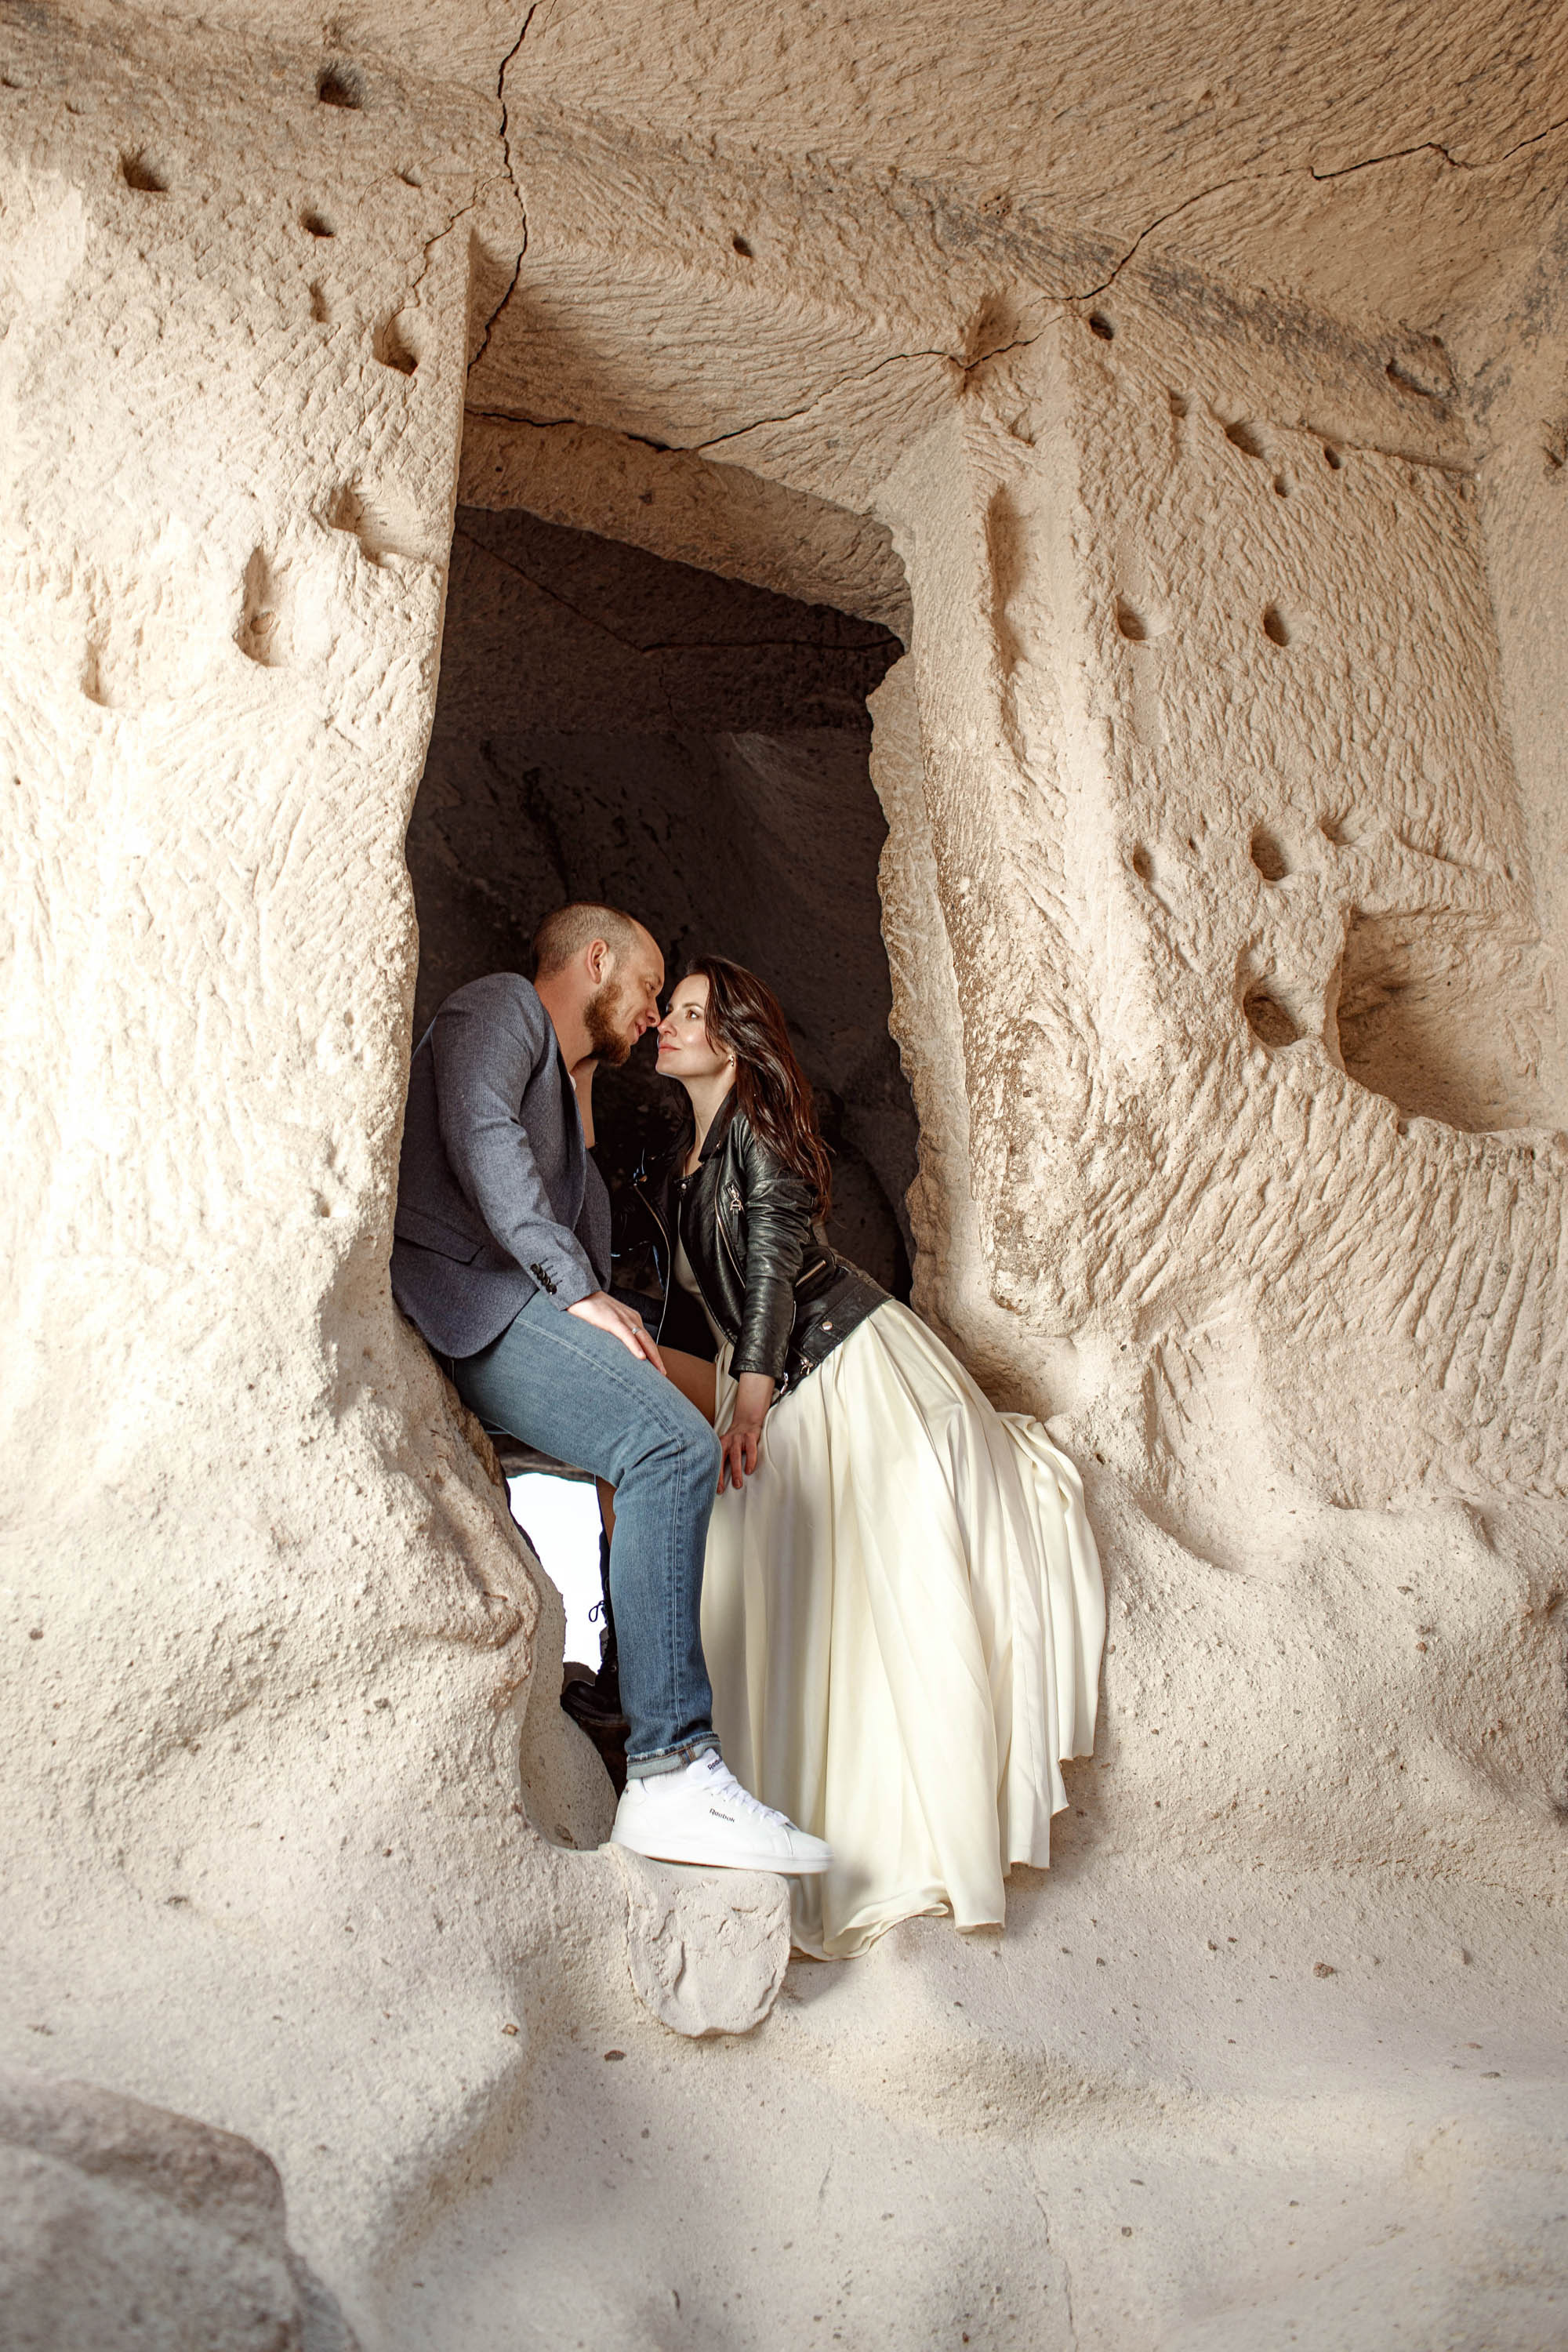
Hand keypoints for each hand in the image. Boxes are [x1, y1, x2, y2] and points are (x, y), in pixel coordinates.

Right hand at [568, 1291, 665, 1372]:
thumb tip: (618, 1353)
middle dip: (657, 1359)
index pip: (646, 1340)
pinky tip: (642, 1357)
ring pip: (643, 1340)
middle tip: (663, 1374)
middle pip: (649, 1342)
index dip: (653, 1355)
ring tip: (658, 1371)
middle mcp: (632, 1319)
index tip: (657, 1369)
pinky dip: (636, 1347)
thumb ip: (616, 1335)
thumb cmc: (592, 1310)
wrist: (580, 1294)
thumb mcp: (609, 1323)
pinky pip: (627, 1336)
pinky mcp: (613, 1321)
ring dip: (652, 1357)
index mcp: (632, 1320)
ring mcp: (624, 1319)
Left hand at [718, 1372, 773, 1490]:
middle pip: (721, 1459)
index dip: (712, 1475)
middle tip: (721, 1489)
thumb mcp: (725, 1446)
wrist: (746, 1420)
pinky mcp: (750, 1436)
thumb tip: (715, 1478)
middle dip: (720, 1475)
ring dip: (736, 1471)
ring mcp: (738, 1438)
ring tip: (738, 1484)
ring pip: (735, 1456)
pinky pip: (750, 1450)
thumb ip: (721, 1458)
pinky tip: (749, 1470)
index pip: (713, 1461)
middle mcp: (727, 1441)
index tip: (712, 1488)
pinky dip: (750, 1461)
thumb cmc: (735, 1439)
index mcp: (719, 1445)